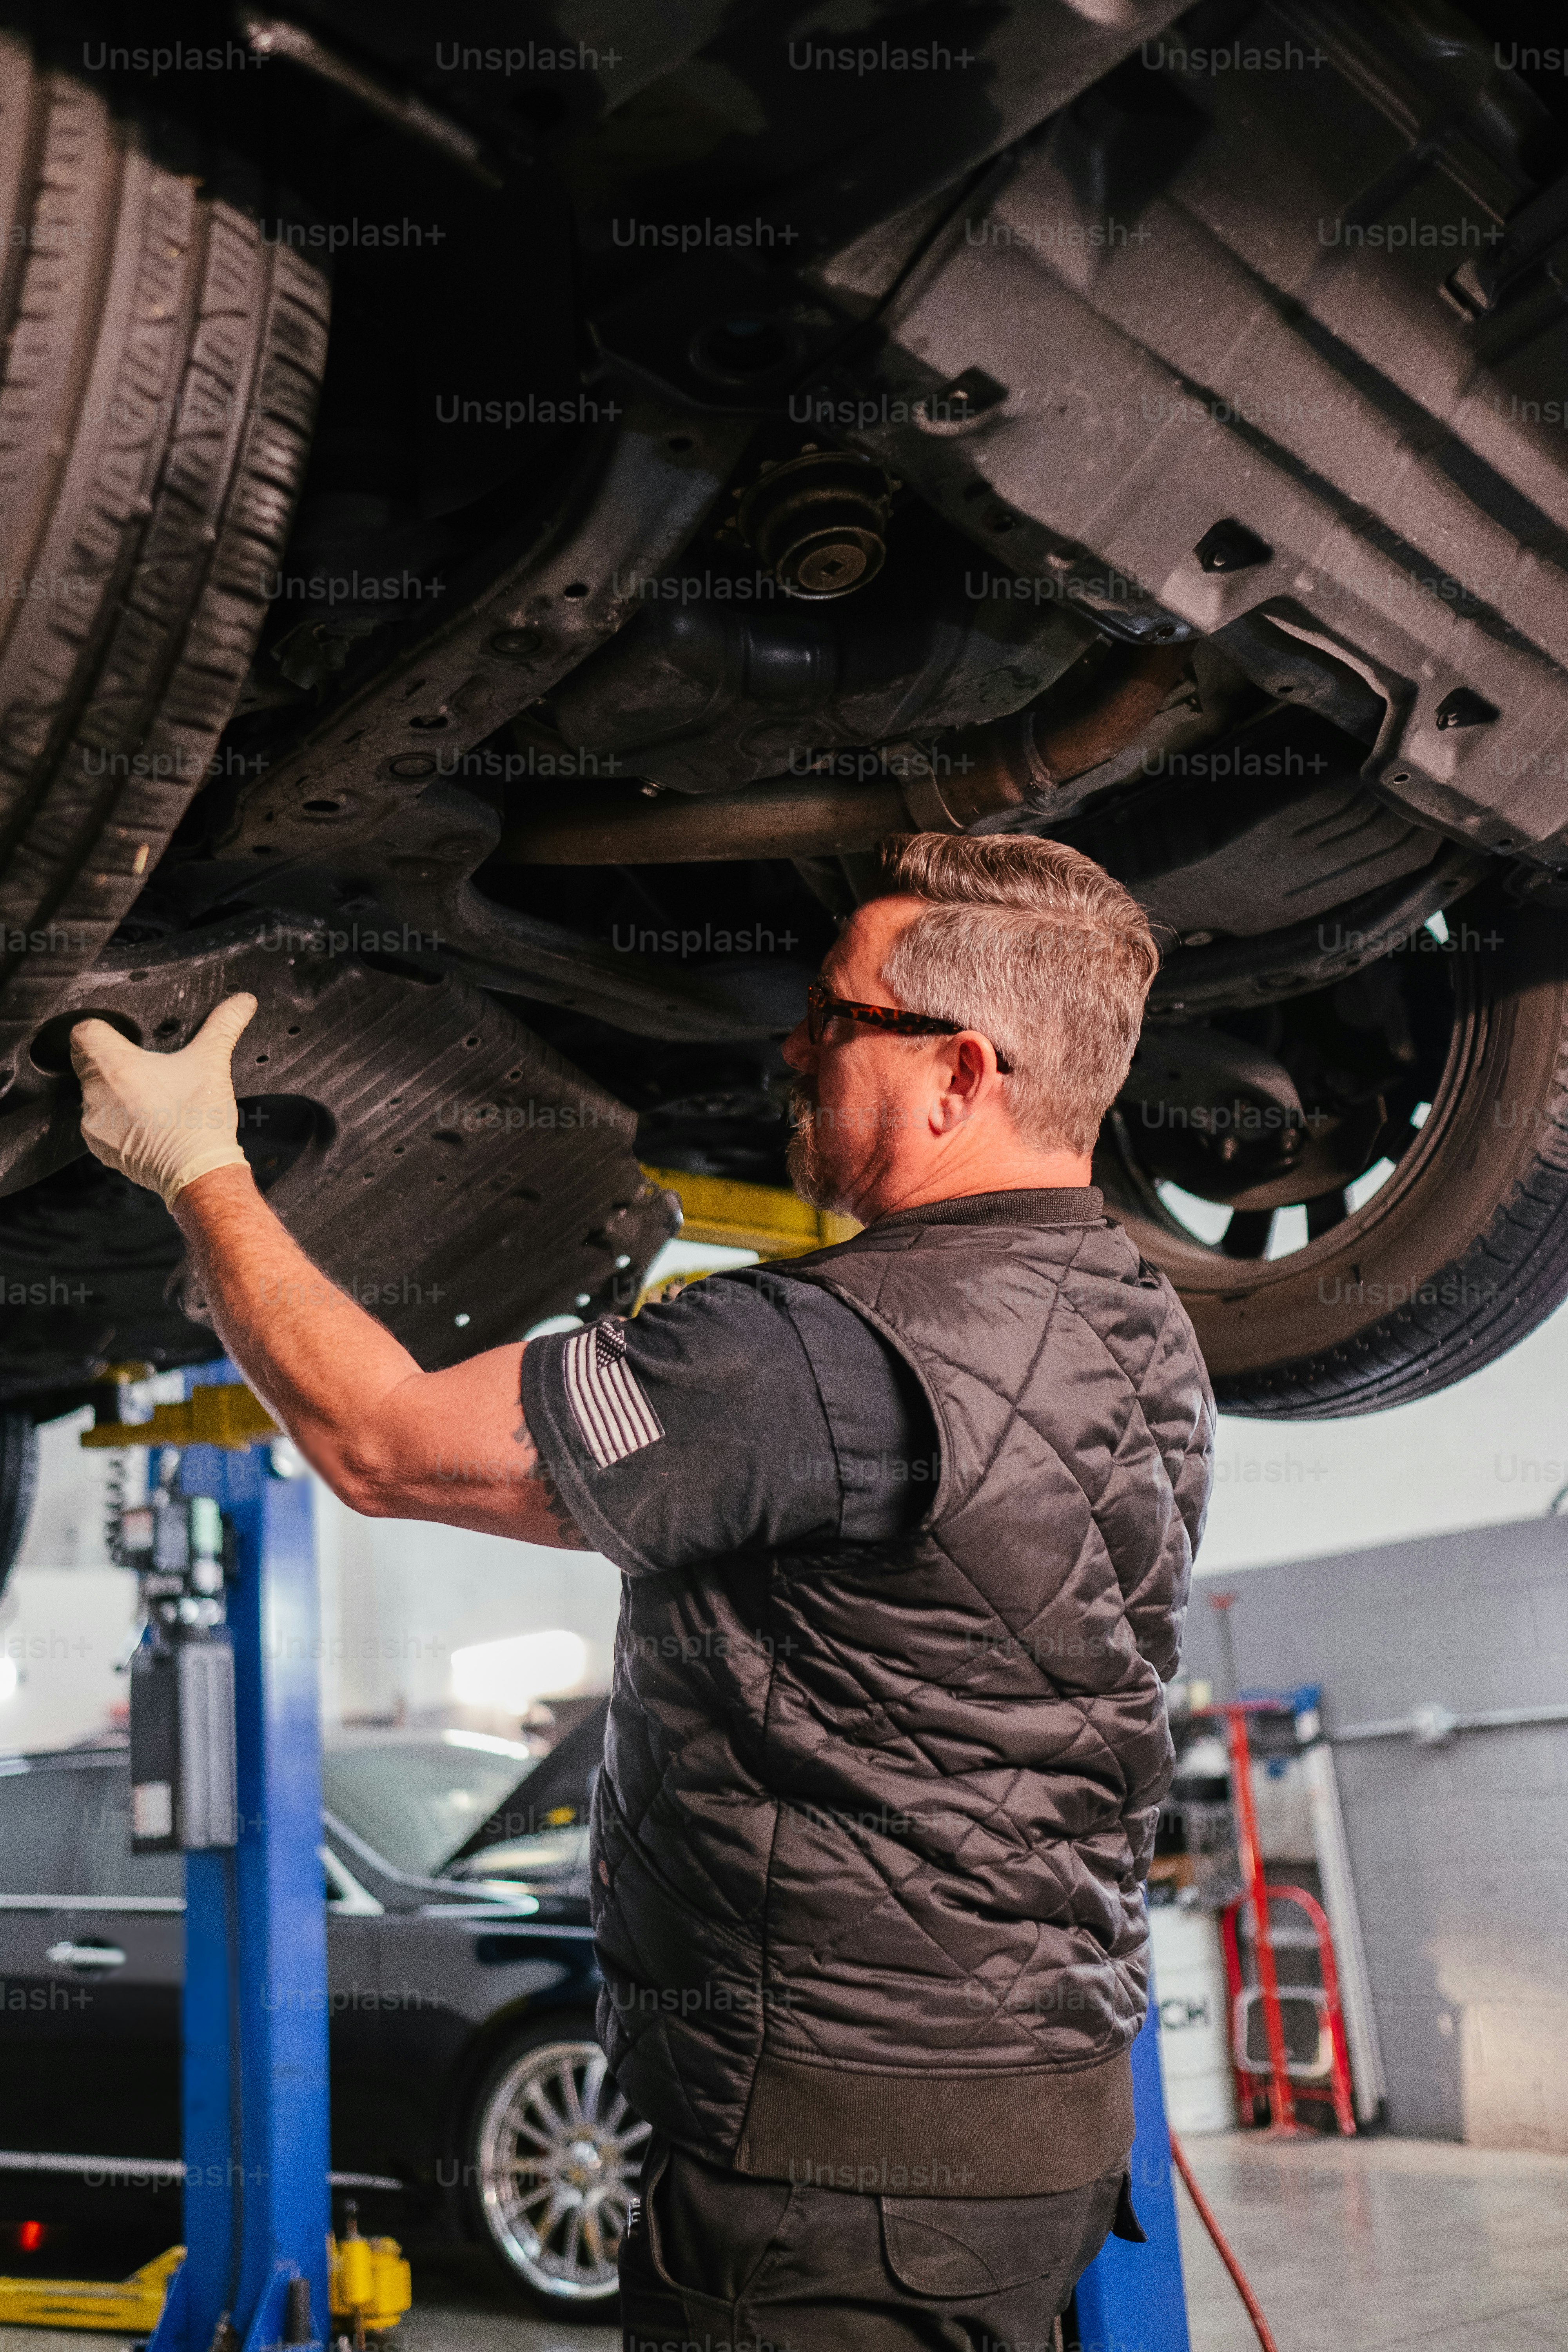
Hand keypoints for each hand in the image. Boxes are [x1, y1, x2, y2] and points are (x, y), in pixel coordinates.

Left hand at [70, 994, 258, 1209]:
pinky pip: (100, 1121)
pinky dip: (118, 1118)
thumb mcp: (212, 1063)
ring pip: (95, 1092)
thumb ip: (223, 1025)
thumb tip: (243, 1001)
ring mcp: (94, 1122)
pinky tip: (147, 1120)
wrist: (198, 1172)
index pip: (84, 1032)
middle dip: (115, 1061)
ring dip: (115, 1091)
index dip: (104, 1029)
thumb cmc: (198, 1120)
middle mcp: (94, 1093)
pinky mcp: (100, 1146)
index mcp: (114, 1065)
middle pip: (89, 1062)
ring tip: (151, 1097)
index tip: (124, 1035)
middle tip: (146, 1067)